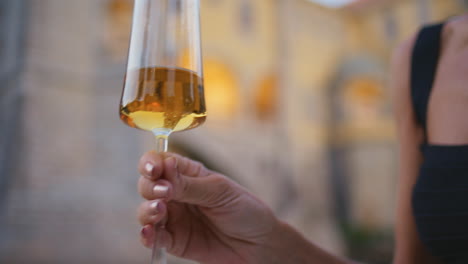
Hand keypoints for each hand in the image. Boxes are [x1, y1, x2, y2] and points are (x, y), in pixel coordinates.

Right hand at [136, 152, 279, 263]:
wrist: (259, 244)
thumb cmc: (244, 210)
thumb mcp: (219, 191)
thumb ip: (189, 185)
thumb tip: (165, 168)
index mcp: (188, 174)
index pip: (160, 162)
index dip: (151, 162)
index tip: (154, 169)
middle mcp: (176, 194)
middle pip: (148, 185)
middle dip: (150, 186)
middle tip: (164, 191)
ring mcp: (174, 217)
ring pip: (146, 210)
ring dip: (147, 209)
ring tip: (159, 209)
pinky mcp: (174, 241)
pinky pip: (154, 238)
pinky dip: (147, 235)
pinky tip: (149, 232)